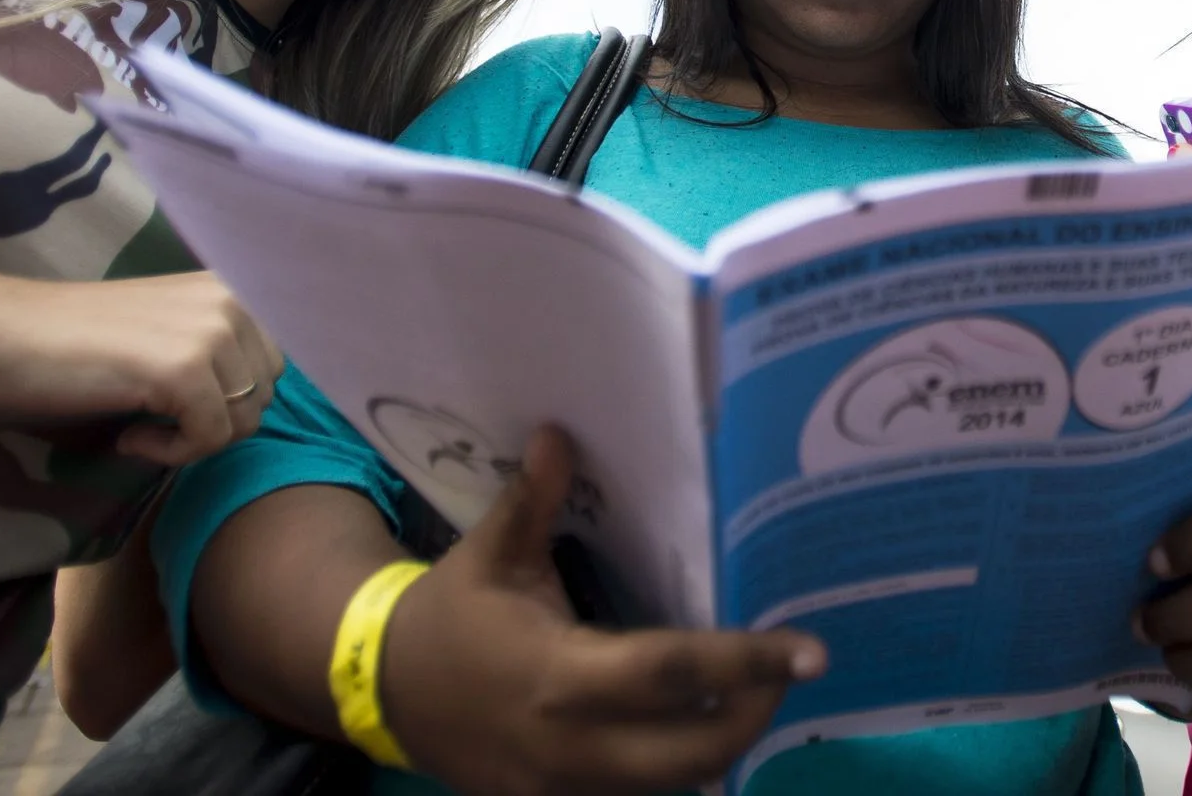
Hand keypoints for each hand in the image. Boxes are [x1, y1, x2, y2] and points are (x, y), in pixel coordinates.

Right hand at [0, 271, 281, 463]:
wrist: (0, 334)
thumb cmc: (75, 341)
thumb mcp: (167, 329)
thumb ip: (219, 347)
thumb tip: (258, 396)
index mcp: (230, 285)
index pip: (275, 362)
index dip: (229, 397)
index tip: (177, 402)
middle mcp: (231, 298)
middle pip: (265, 393)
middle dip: (215, 419)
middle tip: (155, 417)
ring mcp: (210, 331)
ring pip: (245, 420)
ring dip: (192, 438)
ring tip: (138, 423)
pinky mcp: (183, 370)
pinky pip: (211, 439)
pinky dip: (171, 452)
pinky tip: (128, 435)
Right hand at [383, 426, 827, 795]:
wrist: (380, 694)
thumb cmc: (448, 616)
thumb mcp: (490, 553)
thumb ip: (533, 499)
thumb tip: (560, 431)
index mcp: (559, 675)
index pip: (671, 674)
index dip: (747, 662)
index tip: (811, 652)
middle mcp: (569, 744)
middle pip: (692, 754)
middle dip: (752, 714)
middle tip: (788, 670)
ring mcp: (563, 787)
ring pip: (669, 784)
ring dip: (718, 743)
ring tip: (752, 689)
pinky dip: (672, 765)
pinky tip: (695, 723)